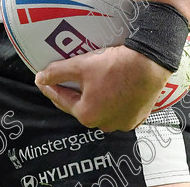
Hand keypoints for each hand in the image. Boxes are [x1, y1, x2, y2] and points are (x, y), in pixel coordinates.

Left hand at [34, 44, 171, 132]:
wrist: (149, 64)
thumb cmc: (114, 66)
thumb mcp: (81, 65)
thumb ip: (58, 73)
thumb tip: (40, 78)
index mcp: (88, 114)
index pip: (62, 100)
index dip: (51, 88)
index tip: (43, 80)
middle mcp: (105, 124)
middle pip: (81, 106)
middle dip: (71, 93)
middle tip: (63, 81)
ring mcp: (122, 123)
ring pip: (100, 109)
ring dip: (92, 98)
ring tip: (88, 82)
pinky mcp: (137, 117)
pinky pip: (118, 109)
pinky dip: (110, 100)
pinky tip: (109, 88)